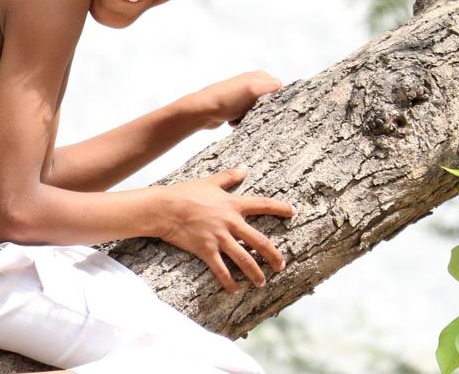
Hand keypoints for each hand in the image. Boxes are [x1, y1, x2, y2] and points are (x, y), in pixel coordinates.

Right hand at [156, 167, 293, 291]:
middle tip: (280, 266)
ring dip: (255, 273)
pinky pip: (222, 270)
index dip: (279, 207)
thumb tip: (244, 168)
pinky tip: (234, 289)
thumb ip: (229, 177)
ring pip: (245, 259)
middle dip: (273, 255)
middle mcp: (230, 222)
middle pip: (260, 241)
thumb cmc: (185, 193)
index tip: (293, 212)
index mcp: (232, 205)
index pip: (262, 205)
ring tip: (261, 283)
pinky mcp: (206, 250)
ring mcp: (219, 237)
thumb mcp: (209, 182)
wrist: (165, 207)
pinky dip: (229, 282)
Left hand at [194, 71, 281, 128]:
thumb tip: (280, 84)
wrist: (203, 111)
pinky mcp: (235, 106)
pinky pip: (246, 117)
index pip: (278, 90)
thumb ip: (270, 86)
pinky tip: (233, 121)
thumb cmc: (227, 99)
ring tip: (239, 117)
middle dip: (262, 111)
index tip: (266, 107)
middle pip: (268, 102)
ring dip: (250, 117)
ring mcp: (242, 95)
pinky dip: (241, 121)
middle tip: (251, 113)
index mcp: (259, 76)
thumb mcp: (252, 90)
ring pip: (257, 111)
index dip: (274, 101)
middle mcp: (251, 83)